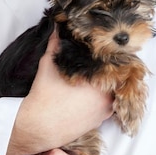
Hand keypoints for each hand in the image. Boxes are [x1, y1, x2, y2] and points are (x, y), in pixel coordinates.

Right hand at [5, 31, 112, 154]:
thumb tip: (57, 28)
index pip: (115, 62)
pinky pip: (109, 105)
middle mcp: (106, 95)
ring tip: (98, 77)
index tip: (107, 49)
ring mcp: (105, 110)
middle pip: (117, 78)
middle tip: (103, 63)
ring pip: (114, 92)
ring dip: (109, 85)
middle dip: (111, 70)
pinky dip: (104, 98)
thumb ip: (56, 44)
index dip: (112, 54)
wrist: (38, 126)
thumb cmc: (43, 96)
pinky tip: (94, 93)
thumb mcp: (49, 65)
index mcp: (98, 80)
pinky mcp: (100, 120)